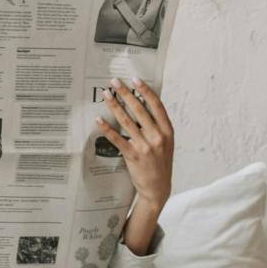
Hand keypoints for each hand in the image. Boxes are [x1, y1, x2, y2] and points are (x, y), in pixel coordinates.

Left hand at [95, 77, 173, 210]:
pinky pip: (117, 139)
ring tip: (106, 95)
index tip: (135, 79)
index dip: (146, 91)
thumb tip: (143, 105)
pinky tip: (99, 120)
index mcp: (167, 131)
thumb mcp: (166, 142)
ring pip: (127, 121)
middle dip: (125, 93)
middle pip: (139, 109)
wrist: (158, 188)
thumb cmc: (160, 162)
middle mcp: (157, 136)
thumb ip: (157, 126)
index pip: (156, 105)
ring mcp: (145, 146)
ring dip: (115, 106)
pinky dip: (107, 128)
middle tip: (115, 81)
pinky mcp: (133, 156)